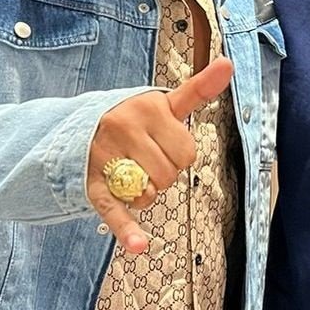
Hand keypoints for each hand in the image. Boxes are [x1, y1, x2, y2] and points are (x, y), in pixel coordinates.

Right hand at [88, 57, 232, 253]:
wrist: (82, 131)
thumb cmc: (136, 120)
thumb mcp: (164, 104)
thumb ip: (198, 89)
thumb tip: (228, 63)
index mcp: (148, 107)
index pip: (186, 149)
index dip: (182, 153)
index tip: (173, 145)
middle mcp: (125, 128)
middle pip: (171, 174)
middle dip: (165, 173)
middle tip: (147, 159)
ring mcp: (107, 157)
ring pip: (151, 194)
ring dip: (148, 192)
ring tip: (132, 173)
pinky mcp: (93, 185)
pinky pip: (115, 210)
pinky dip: (128, 230)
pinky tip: (139, 246)